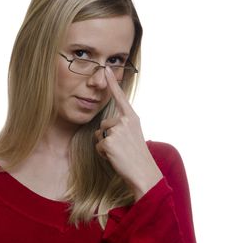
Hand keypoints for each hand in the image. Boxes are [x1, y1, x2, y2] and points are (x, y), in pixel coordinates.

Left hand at [94, 66, 162, 200]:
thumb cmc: (137, 156)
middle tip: (122, 148)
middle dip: (108, 138)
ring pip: (100, 135)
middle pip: (104, 124)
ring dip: (105, 146)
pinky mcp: (108, 141)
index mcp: (132, 117)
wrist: (144, 173)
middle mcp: (125, 121)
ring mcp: (116, 130)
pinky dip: (104, 154)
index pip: (120, 97)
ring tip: (120, 153)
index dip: (113, 82)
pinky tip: (115, 158)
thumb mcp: (133, 135)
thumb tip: (105, 128)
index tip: (106, 69)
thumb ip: (122, 126)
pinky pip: (98, 145)